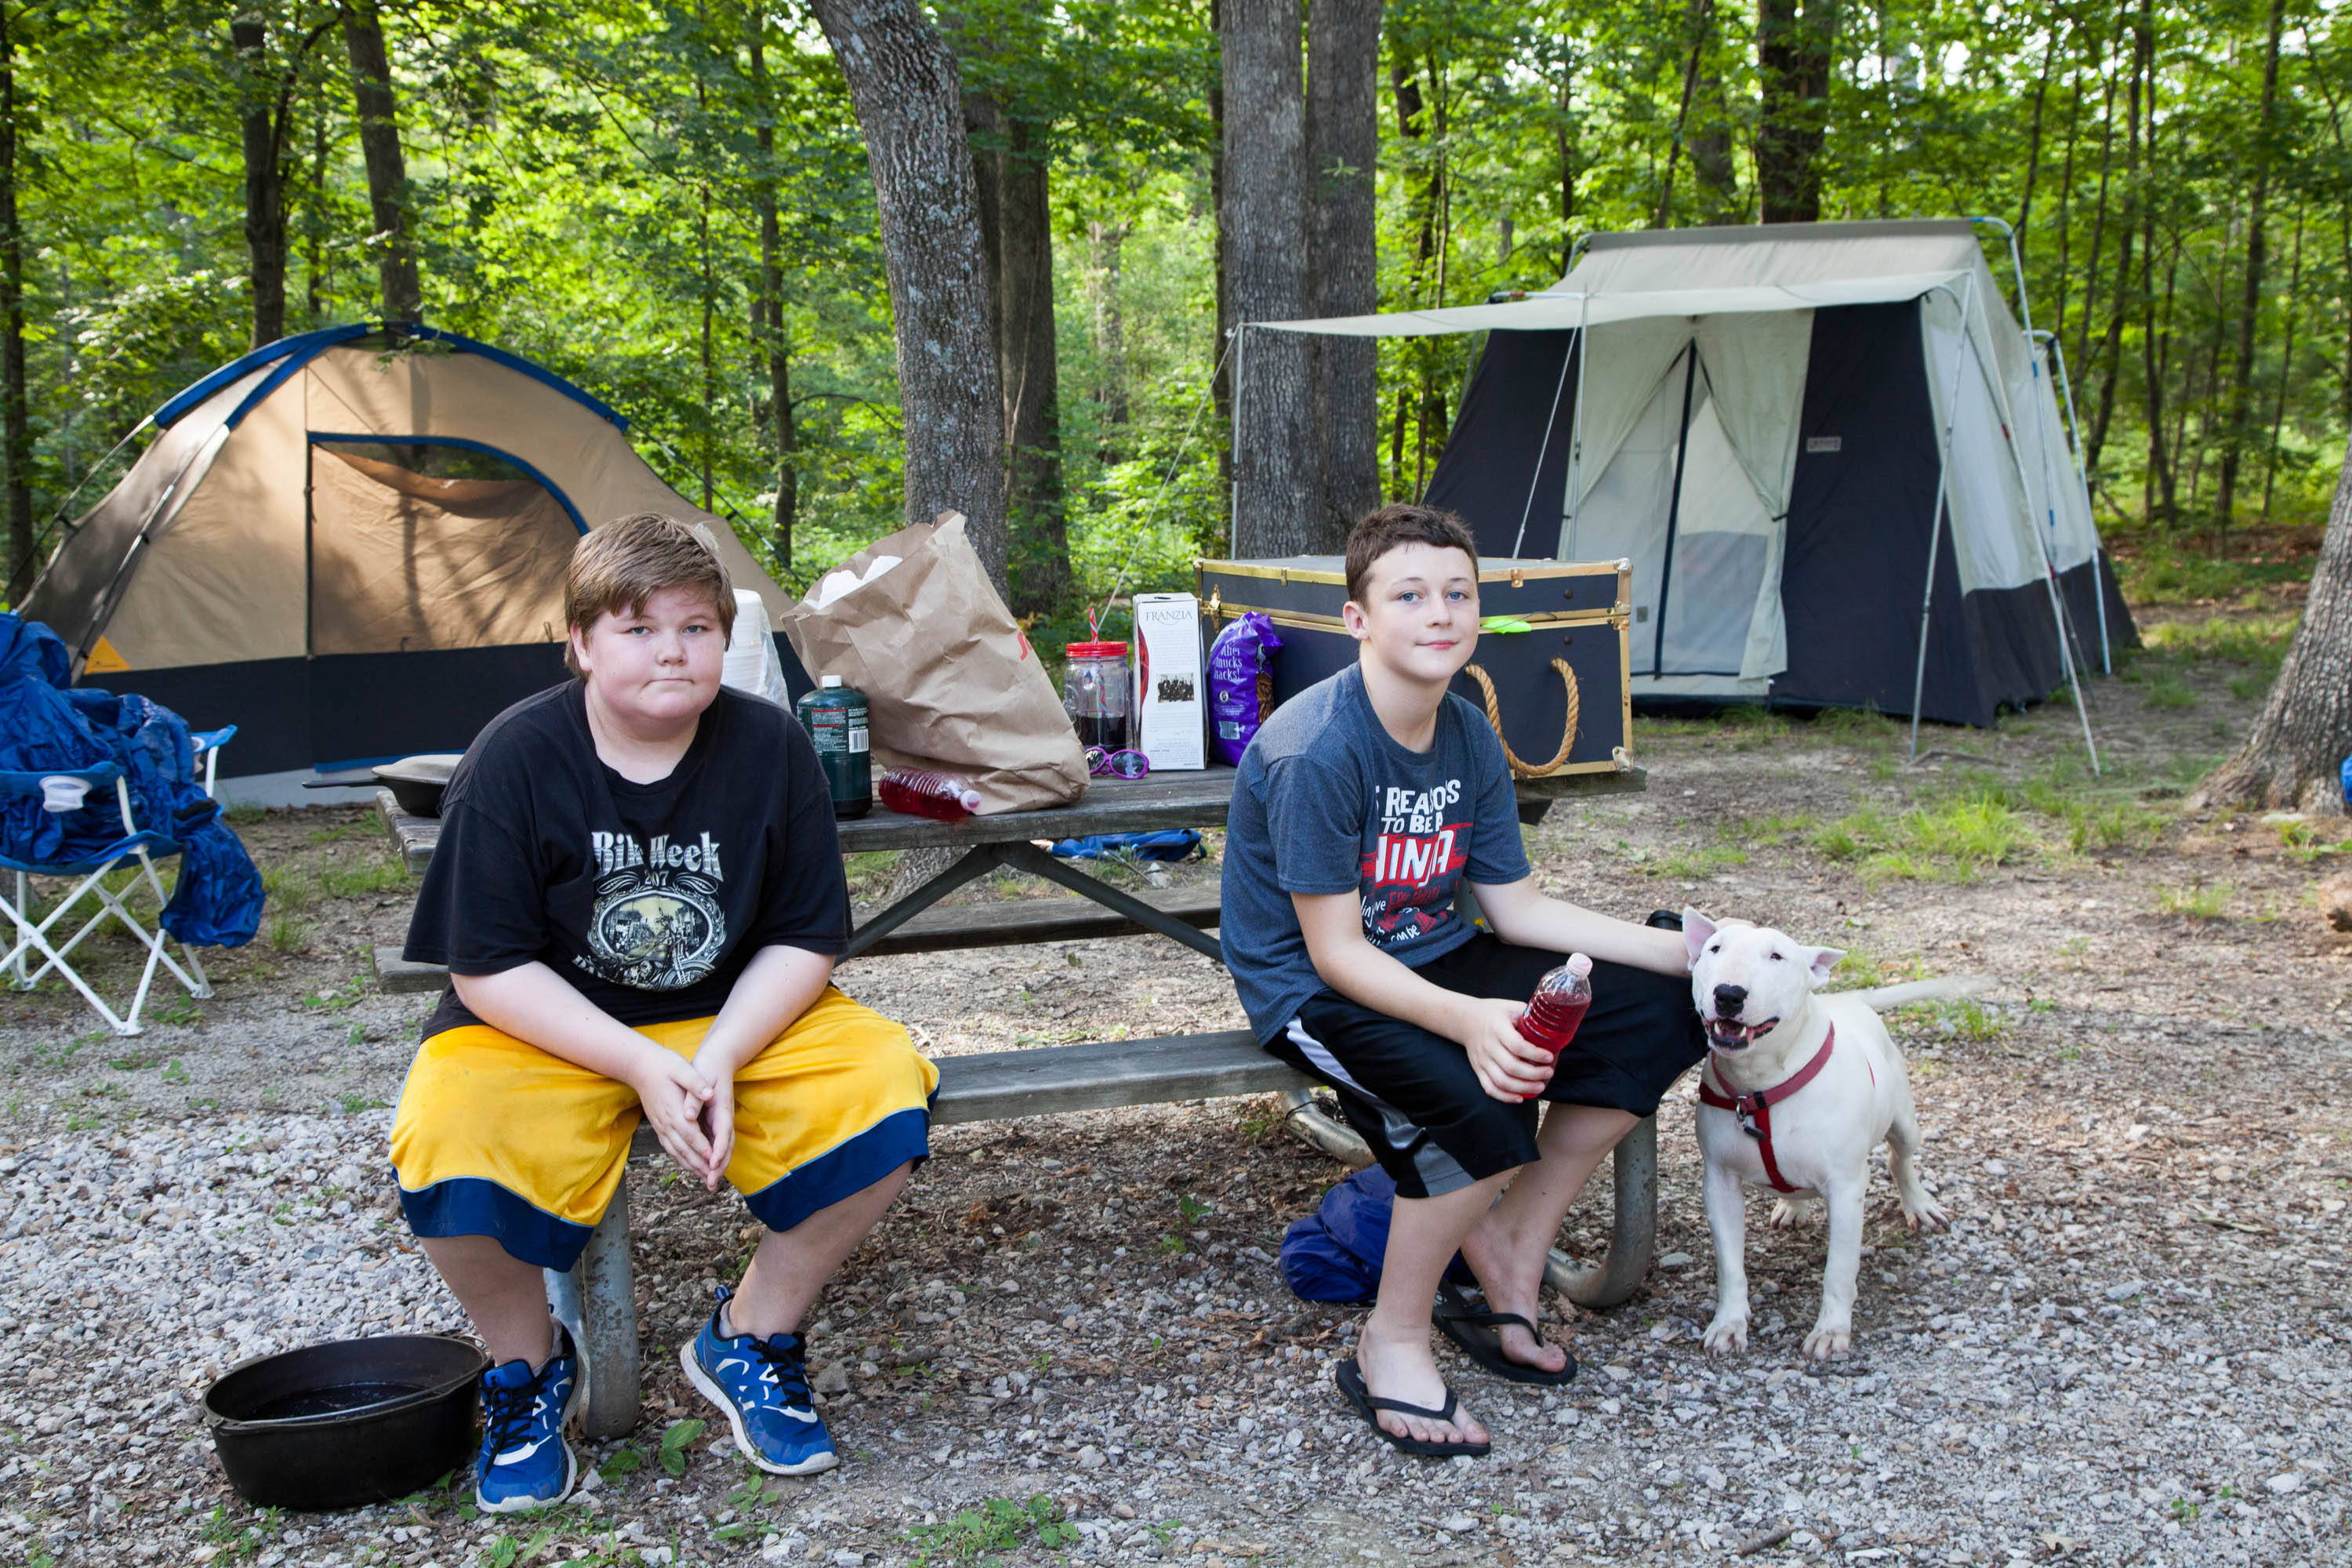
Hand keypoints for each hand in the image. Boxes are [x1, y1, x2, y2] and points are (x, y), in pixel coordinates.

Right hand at [628, 1050, 714, 1177]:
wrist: (640, 1066)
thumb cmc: (664, 1065)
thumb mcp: (681, 1068)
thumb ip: (695, 1082)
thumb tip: (709, 1094)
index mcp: (673, 1110)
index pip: (690, 1134)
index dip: (703, 1147)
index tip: (714, 1160)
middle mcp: (666, 1122)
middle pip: (684, 1149)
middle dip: (699, 1165)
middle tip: (712, 1179)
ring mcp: (660, 1125)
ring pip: (676, 1151)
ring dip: (690, 1166)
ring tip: (704, 1178)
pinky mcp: (658, 1125)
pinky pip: (669, 1147)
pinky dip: (680, 1158)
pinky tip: (688, 1164)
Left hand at [689, 1054, 737, 1190]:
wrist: (718, 1058)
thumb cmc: (708, 1066)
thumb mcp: (699, 1075)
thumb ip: (694, 1096)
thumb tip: (688, 1114)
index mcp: (722, 1107)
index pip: (723, 1132)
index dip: (718, 1150)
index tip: (713, 1165)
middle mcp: (724, 1117)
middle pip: (725, 1145)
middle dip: (719, 1166)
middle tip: (711, 1184)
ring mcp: (720, 1120)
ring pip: (721, 1147)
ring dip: (716, 1166)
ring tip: (709, 1184)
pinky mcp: (715, 1121)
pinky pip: (714, 1143)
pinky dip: (710, 1157)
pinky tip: (703, 1168)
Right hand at [1460, 996, 1555, 1102]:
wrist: (1465, 1019)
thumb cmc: (1494, 1012)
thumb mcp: (1511, 1007)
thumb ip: (1529, 1016)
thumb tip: (1553, 1026)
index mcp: (1497, 1028)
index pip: (1516, 1045)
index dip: (1535, 1054)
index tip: (1549, 1057)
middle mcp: (1488, 1046)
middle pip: (1511, 1067)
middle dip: (1534, 1074)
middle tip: (1549, 1072)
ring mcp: (1481, 1060)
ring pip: (1502, 1081)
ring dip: (1523, 1088)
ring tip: (1540, 1086)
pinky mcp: (1478, 1070)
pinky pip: (1490, 1088)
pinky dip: (1505, 1097)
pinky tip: (1520, 1098)